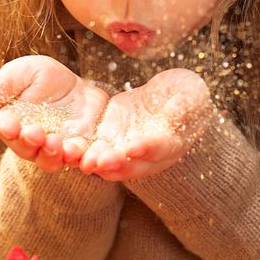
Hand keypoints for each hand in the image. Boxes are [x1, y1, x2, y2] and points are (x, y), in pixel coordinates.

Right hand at [0, 56, 108, 171]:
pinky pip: (78, 161)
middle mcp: (31, 141)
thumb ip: (7, 83)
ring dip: (52, 155)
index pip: (4, 128)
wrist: (78, 89)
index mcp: (13, 121)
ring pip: (49, 160)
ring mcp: (55, 150)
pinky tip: (83, 152)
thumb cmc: (45, 78)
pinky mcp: (78, 152)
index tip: (10, 125)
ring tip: (58, 144)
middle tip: (36, 133)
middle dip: (29, 143)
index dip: (6, 128)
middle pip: (26, 149)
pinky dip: (80, 160)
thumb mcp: (27, 71)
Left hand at [78, 69, 210, 180]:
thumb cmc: (187, 95)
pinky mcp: (113, 140)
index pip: (161, 148)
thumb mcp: (190, 95)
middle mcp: (150, 155)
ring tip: (81, 160)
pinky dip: (84, 152)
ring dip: (96, 163)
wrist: (172, 97)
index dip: (147, 148)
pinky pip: (97, 150)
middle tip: (98, 162)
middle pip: (132, 164)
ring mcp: (129, 149)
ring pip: (112, 162)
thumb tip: (180, 108)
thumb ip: (184, 105)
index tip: (132, 147)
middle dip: (115, 163)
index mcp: (173, 143)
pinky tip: (68, 150)